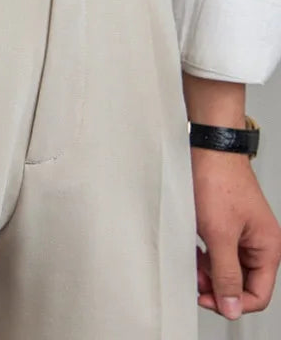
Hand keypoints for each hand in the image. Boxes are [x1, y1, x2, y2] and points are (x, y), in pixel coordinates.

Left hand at [183, 72, 280, 318]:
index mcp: (266, 247)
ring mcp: (240, 231)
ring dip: (208, 271)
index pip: (258, 294)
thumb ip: (226, 272)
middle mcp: (257, 241)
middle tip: (195, 282)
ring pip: (226, 265)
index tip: (208, 300)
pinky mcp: (223, 221)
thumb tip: (232, 307)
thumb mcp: (220, 235)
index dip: (233, 302)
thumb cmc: (217, 182)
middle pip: (241, 281)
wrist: (206, 150)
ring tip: (191, 265)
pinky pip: (216, 249)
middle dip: (218, 286)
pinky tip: (191, 251)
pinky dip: (203, 255)